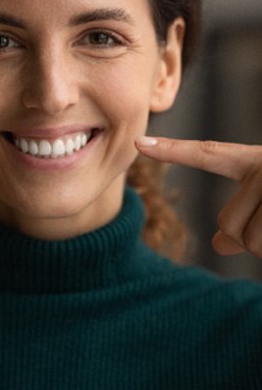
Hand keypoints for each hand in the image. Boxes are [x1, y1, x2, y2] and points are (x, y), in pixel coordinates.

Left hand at [136, 137, 261, 257]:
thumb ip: (242, 220)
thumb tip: (217, 245)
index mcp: (254, 161)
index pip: (206, 154)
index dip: (172, 150)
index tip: (139, 143)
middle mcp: (261, 165)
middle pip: (228, 224)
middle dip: (253, 237)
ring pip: (249, 240)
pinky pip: (261, 247)